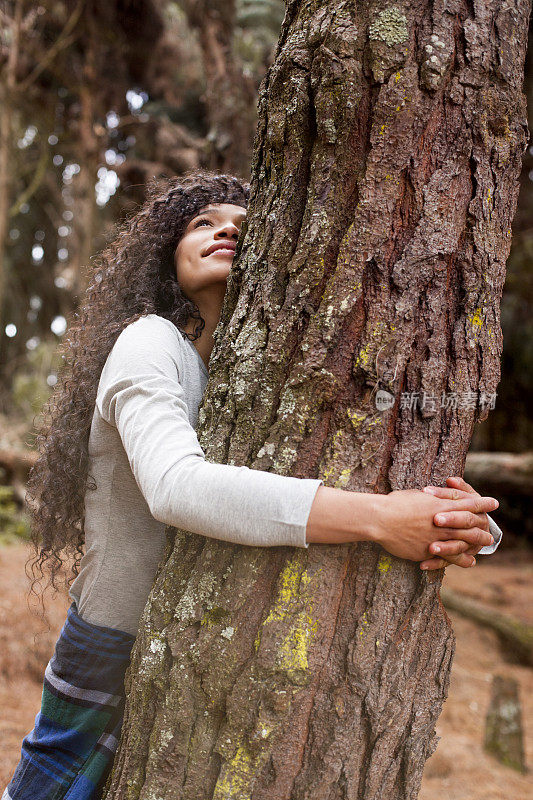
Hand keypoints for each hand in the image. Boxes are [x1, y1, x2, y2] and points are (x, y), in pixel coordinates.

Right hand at [373, 485, 496, 564]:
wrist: (381, 520)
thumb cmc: (395, 504)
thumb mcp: (417, 496)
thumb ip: (431, 500)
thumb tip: (435, 499)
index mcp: (441, 505)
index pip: (469, 503)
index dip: (483, 503)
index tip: (494, 503)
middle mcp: (444, 522)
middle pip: (472, 525)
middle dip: (483, 528)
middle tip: (490, 532)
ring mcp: (438, 537)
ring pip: (464, 543)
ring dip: (477, 544)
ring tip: (485, 546)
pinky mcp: (429, 551)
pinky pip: (450, 558)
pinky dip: (461, 560)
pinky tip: (469, 562)